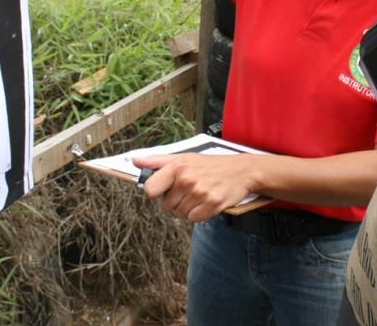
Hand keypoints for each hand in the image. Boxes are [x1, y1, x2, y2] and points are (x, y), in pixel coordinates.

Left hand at [133, 153, 258, 222]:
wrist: (241, 171)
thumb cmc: (210, 164)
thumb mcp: (184, 157)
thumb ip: (158, 161)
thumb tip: (135, 161)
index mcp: (178, 166)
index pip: (150, 189)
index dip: (154, 192)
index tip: (163, 190)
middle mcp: (187, 179)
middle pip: (166, 205)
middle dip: (175, 201)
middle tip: (188, 190)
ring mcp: (200, 192)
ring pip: (179, 213)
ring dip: (187, 208)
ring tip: (198, 195)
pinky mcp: (212, 204)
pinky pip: (193, 219)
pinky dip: (198, 214)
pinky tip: (205, 203)